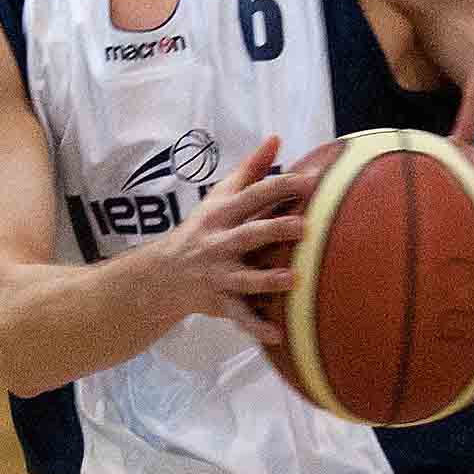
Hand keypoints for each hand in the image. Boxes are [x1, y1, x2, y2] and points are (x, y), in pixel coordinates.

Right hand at [159, 134, 304, 345]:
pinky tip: (278, 334)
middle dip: (274, 230)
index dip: (279, 186)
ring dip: (268, 280)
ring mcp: (218, 274)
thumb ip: (250, 169)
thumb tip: (276, 139)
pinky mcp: (219, 301)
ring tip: (294, 280)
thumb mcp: (219, 196)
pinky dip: (256, 326)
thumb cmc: (202, 228)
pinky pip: (239, 316)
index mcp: (222, 214)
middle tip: (305, 227)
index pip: (252, 195)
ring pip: (245, 278)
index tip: (309, 181)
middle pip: (249, 234)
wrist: (163, 273)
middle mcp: (219, 243)